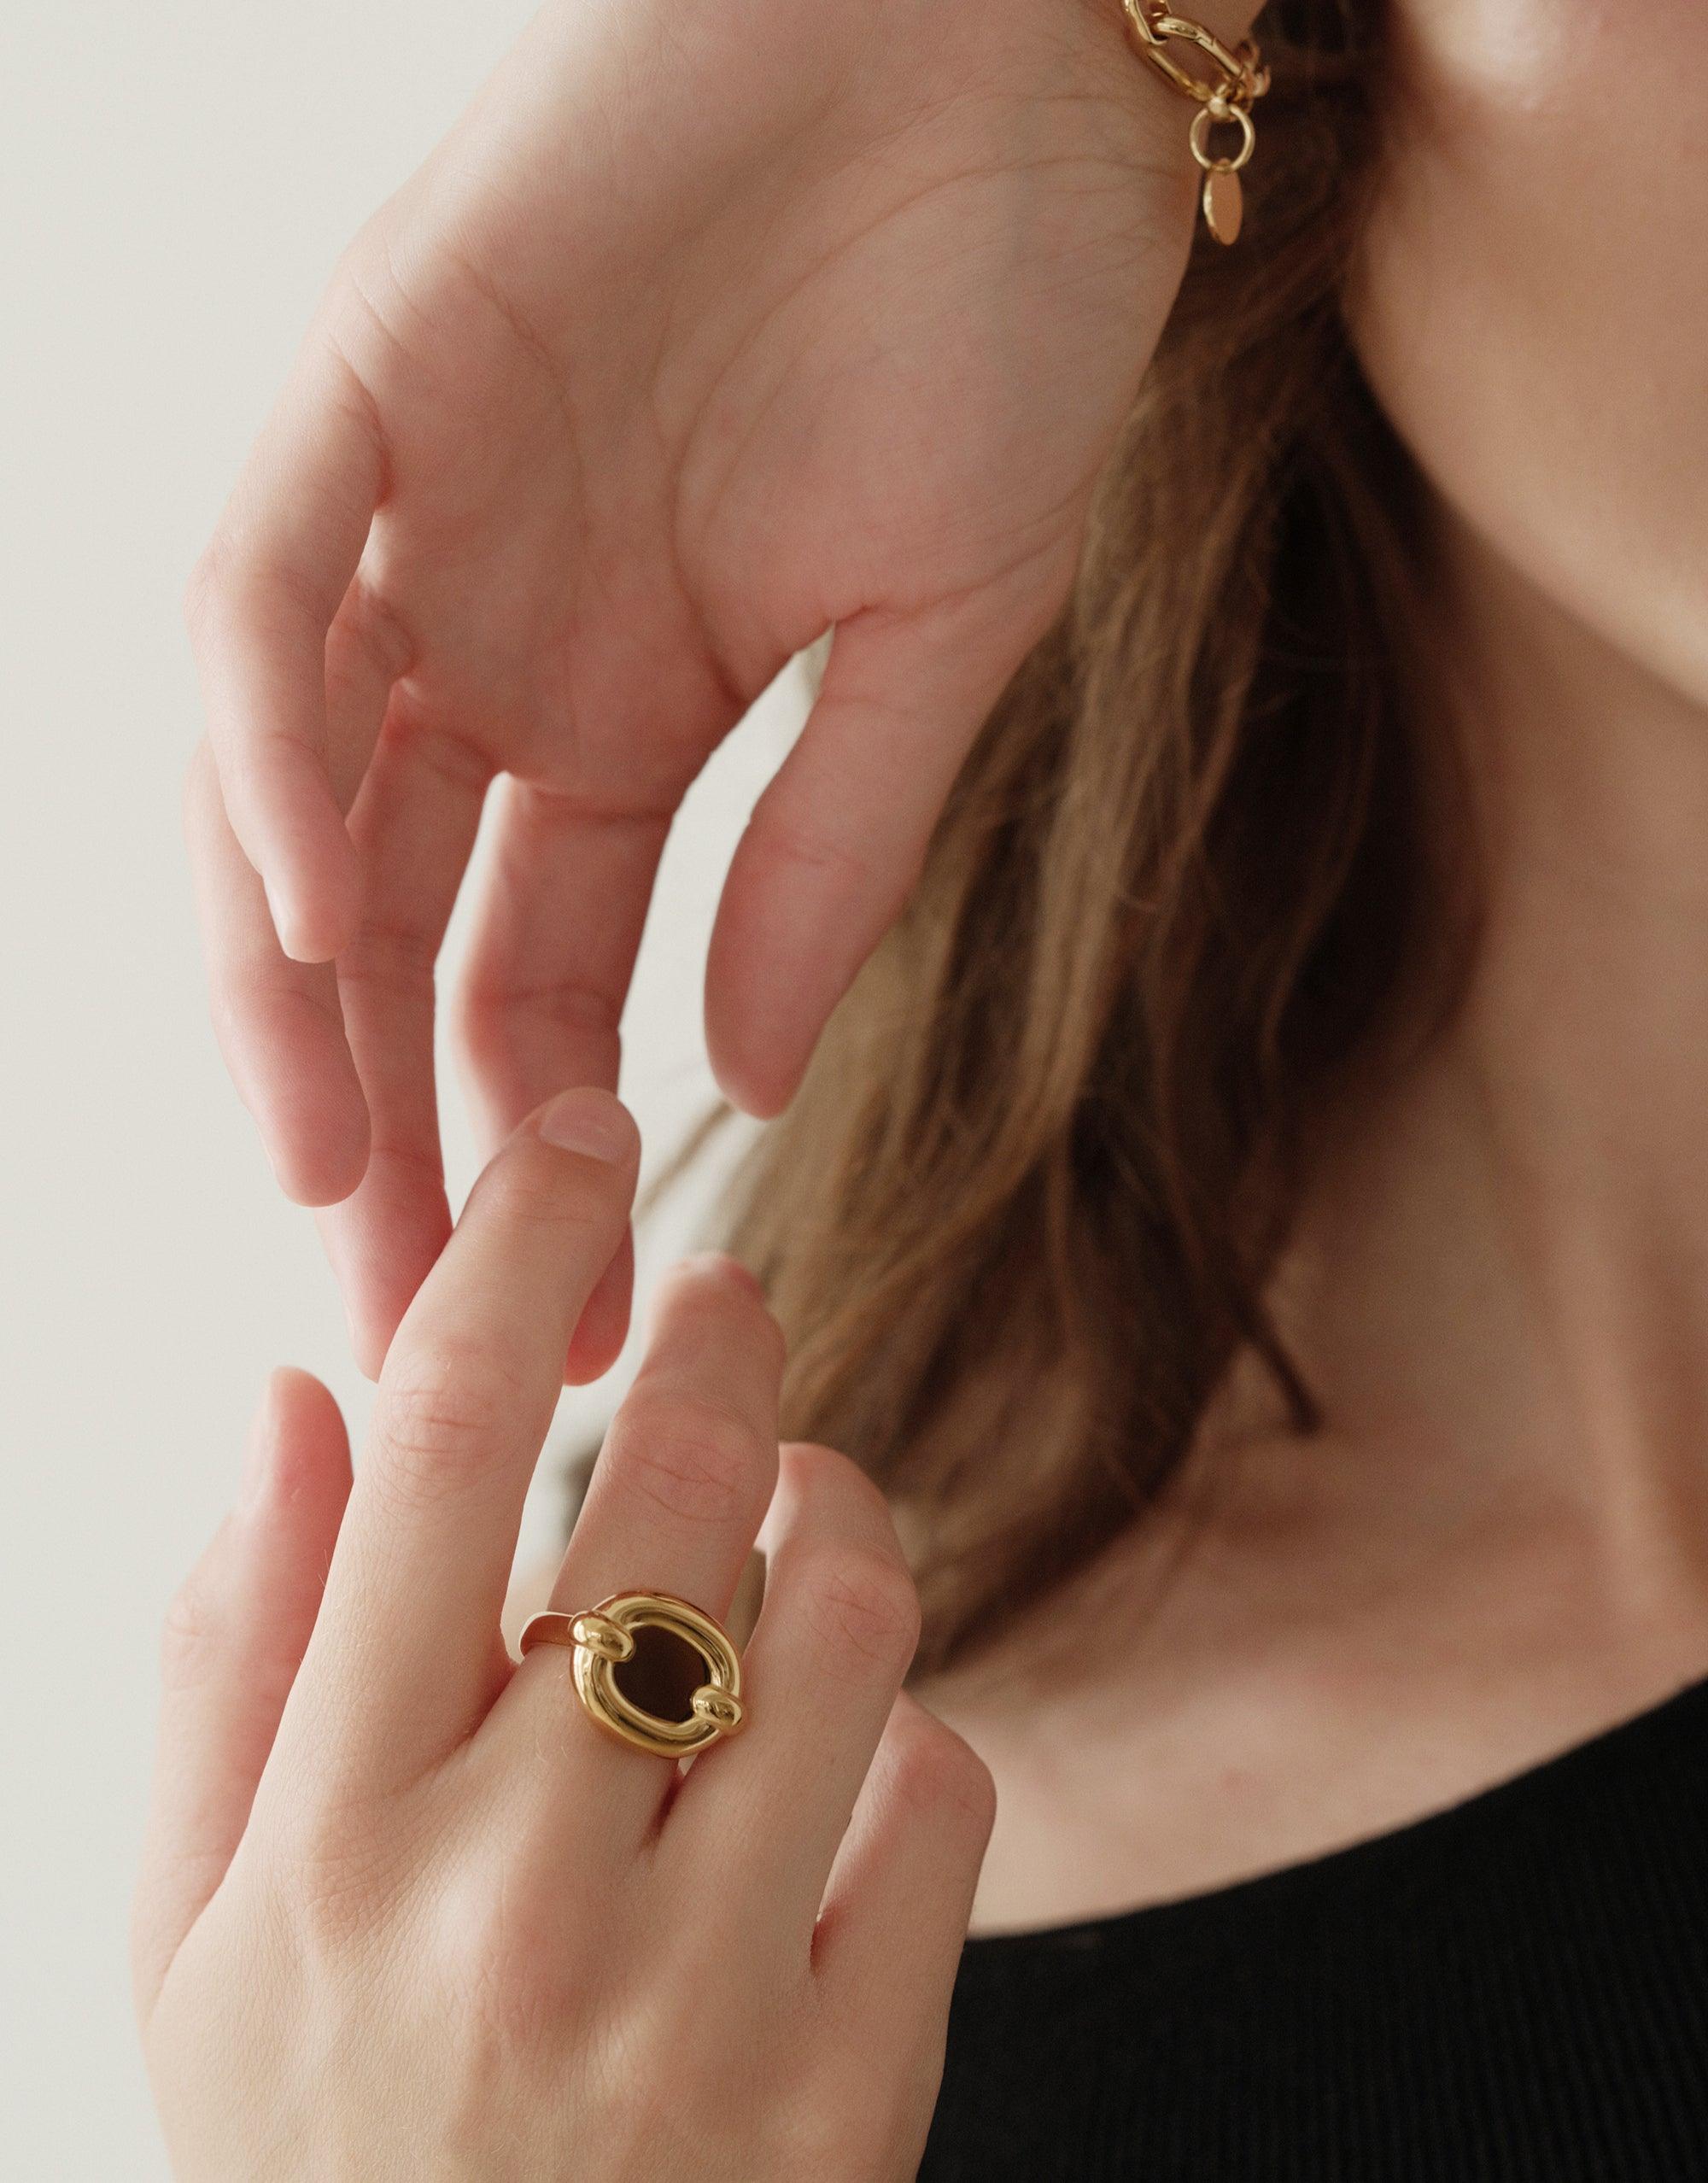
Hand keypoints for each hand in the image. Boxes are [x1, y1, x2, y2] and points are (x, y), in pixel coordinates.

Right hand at [135, 1088, 994, 2179]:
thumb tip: (289, 1403)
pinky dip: (912, 1740)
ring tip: (804, 1514)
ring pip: (848, 1622)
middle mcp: (511, 1907)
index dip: (517, 1251)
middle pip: (667, 1496)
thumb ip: (222, 1662)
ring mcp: (698, 2010)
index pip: (428, 1454)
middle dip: (719, 1342)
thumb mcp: (190, 1942)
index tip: (581, 1143)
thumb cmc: (323, 2158)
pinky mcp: (853, 2100)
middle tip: (726, 1299)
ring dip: (841, 1519)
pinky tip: (845, 1766)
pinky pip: (949, 1799)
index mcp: (327, 1846)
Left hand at [184, 0, 1227, 1375]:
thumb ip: (831, 857)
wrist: (1013, 53)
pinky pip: (264, 591)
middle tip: (411, 1324)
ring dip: (291, 992)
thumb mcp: (944, 641)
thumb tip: (741, 1079)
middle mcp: (490, 649)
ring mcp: (416, 525)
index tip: (555, 1326)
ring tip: (332, 1187)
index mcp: (619, 721)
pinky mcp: (365, 373)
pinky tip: (322, 923)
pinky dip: (264, 751)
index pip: (532, 985)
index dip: (529, 1152)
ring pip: (286, 795)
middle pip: (388, 935)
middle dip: (393, 1133)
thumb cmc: (1007, 320)